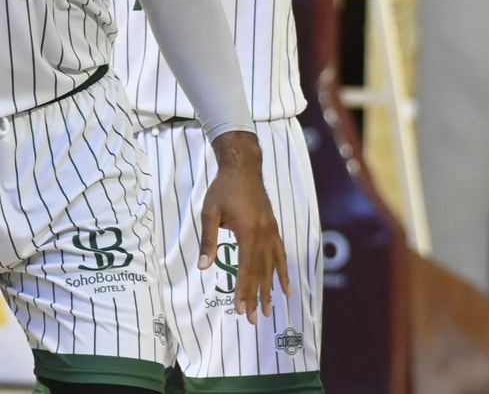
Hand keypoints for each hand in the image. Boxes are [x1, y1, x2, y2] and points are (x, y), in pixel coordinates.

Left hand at [199, 131, 290, 323]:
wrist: (243, 168)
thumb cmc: (223, 189)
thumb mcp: (210, 213)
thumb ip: (208, 241)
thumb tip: (203, 267)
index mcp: (248, 233)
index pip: (245, 269)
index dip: (243, 290)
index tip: (240, 308)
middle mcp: (264, 236)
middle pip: (260, 272)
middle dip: (255, 296)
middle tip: (252, 319)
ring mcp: (272, 233)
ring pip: (271, 268)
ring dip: (270, 290)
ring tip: (269, 311)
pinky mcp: (274, 230)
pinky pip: (280, 256)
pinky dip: (283, 273)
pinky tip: (286, 288)